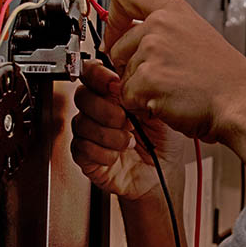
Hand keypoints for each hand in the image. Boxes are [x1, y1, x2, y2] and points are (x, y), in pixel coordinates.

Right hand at [70, 59, 184, 199]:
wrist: (163, 173)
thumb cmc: (162, 142)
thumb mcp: (160, 110)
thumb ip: (143, 91)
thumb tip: (128, 79)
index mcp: (114, 94)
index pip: (92, 73)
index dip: (98, 75)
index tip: (114, 85)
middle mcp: (99, 111)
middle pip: (82, 96)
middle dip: (106, 109)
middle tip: (127, 121)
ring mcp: (90, 132)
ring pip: (81, 123)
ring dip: (109, 134)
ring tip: (129, 142)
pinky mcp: (85, 155)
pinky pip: (81, 147)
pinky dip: (103, 152)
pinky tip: (117, 155)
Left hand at [105, 0, 245, 143]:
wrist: (240, 102)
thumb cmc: (224, 78)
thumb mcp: (196, 36)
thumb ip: (163, 32)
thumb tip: (128, 42)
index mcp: (172, 9)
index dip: (113, 20)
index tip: (117, 36)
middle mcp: (160, 25)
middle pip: (117, 46)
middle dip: (129, 68)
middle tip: (157, 80)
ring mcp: (152, 51)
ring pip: (123, 76)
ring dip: (140, 90)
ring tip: (172, 92)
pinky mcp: (148, 79)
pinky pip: (128, 97)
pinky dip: (143, 107)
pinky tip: (169, 104)